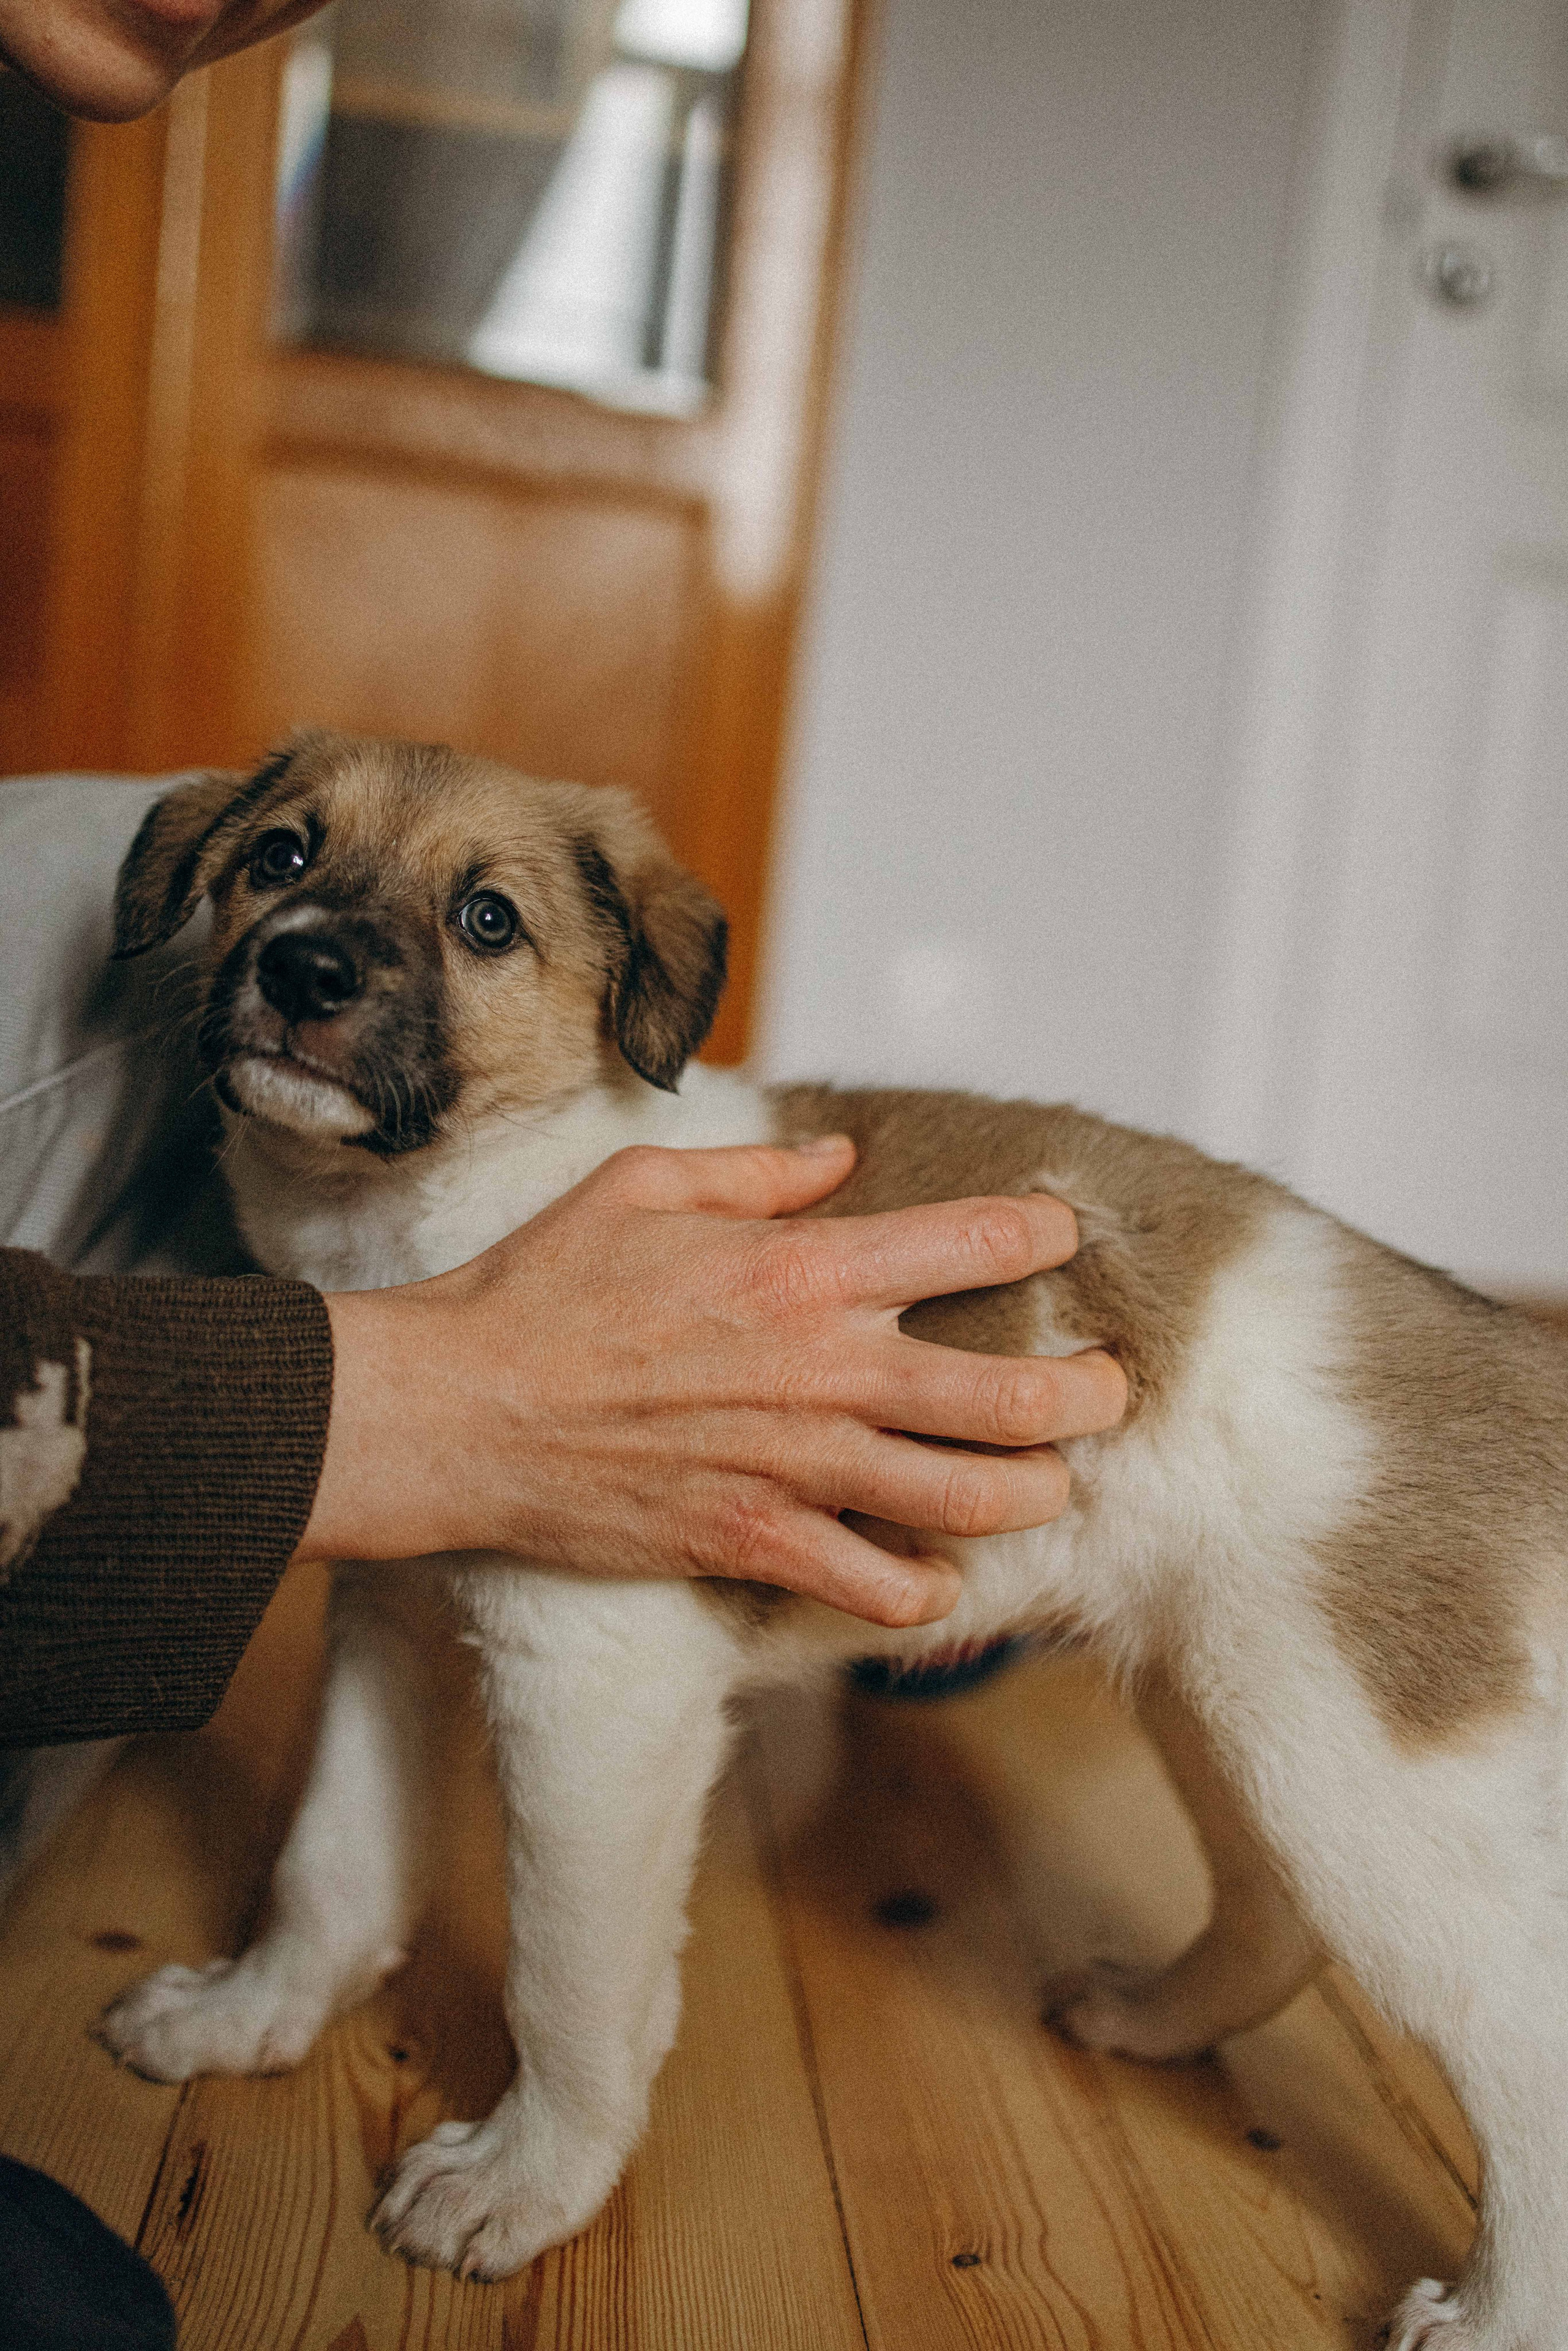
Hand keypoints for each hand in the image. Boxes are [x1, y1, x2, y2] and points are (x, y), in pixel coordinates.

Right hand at [295, 1136, 1127, 1625]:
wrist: (456, 1408)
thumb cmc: (541, 1286)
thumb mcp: (642, 1186)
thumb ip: (757, 1169)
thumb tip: (839, 1157)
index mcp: (800, 1268)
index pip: (970, 1240)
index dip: (1040, 1231)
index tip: (1060, 1232)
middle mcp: (821, 1368)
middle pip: (1011, 1391)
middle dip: (1086, 1392)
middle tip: (1107, 1390)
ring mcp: (794, 1465)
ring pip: (972, 1499)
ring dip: (1034, 1495)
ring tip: (1050, 1486)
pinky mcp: (753, 1540)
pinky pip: (877, 1587)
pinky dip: (924, 1594)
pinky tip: (937, 1580)